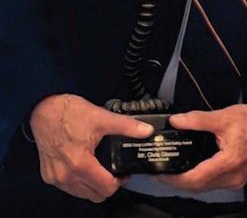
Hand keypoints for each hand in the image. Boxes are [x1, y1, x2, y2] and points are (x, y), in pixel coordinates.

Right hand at [30, 93, 152, 201]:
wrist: (44, 108)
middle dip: (108, 185)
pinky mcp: (48, 175)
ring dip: (93, 185)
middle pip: (95, 195)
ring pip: (81, 194)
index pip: (107, 188)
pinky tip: (84, 166)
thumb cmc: (68, 112)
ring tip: (100, 167)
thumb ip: (126, 126)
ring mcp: (56, 177)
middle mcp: (66, 175)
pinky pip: (69, 188)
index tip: (122, 172)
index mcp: (80, 164)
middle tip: (113, 171)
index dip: (119, 182)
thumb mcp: (101, 117)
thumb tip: (146, 130)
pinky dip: (79, 181)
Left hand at [160, 100, 246, 191]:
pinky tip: (191, 170)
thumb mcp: (223, 116)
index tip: (161, 174)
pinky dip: (200, 179)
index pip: (196, 178)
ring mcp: (236, 179)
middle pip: (199, 187)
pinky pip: (214, 183)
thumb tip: (177, 121)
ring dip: (188, 182)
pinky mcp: (238, 177)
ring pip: (206, 187)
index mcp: (229, 162)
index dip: (176, 179)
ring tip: (172, 171)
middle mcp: (233, 175)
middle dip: (178, 182)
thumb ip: (197, 120)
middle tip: (160, 173)